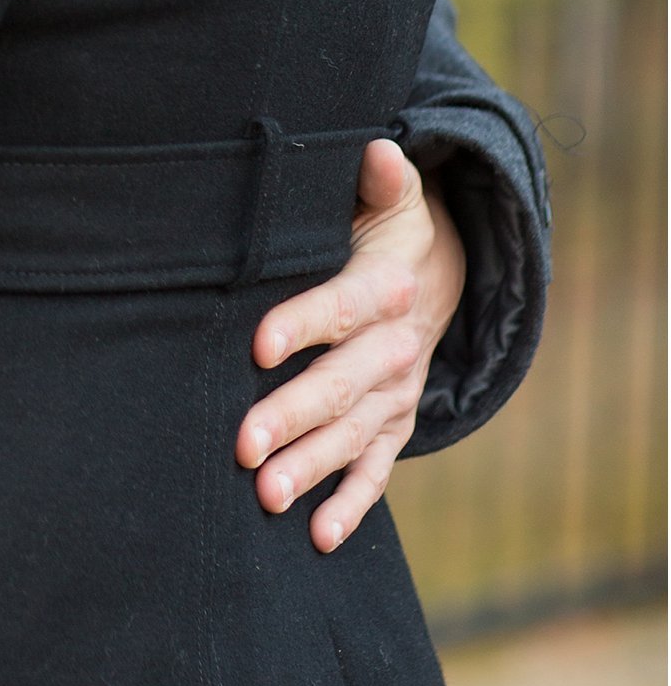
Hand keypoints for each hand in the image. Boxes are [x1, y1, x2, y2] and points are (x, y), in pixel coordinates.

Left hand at [235, 137, 464, 554]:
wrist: (440, 276)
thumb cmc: (387, 229)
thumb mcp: (393, 199)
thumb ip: (382, 180)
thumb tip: (378, 148)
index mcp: (386, 288)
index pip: (341, 308)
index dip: (302, 324)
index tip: (257, 345)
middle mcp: (396, 347)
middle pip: (341, 385)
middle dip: (293, 416)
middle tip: (244, 446)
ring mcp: (397, 393)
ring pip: (353, 436)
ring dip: (311, 469)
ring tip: (266, 497)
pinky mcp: (395, 423)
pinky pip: (377, 468)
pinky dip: (352, 503)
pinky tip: (320, 537)